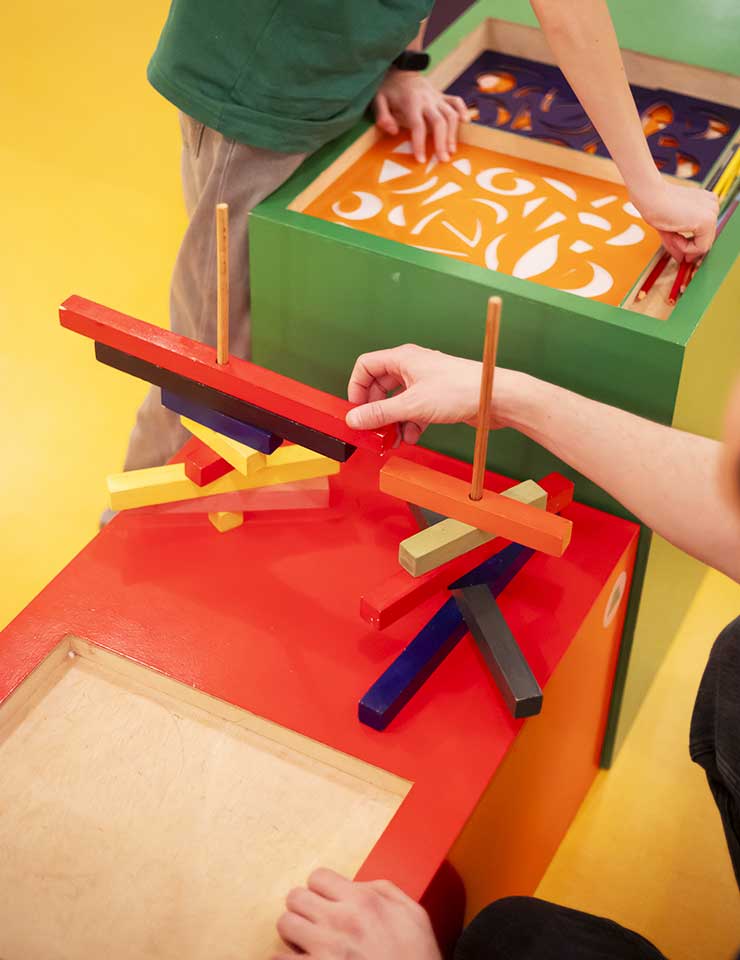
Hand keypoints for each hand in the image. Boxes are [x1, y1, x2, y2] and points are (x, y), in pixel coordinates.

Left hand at [273, 868, 441, 959]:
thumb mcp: (413, 914)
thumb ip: (384, 891)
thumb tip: (359, 885)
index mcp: (364, 901)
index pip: (318, 877)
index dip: (321, 889)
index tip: (326, 901)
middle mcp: (340, 920)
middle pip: (296, 897)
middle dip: (304, 908)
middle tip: (314, 921)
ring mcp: (325, 950)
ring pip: (284, 924)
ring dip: (294, 932)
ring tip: (307, 942)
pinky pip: (280, 959)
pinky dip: (286, 959)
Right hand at [345, 344, 518, 443]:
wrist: (495, 397)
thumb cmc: (460, 390)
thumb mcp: (412, 405)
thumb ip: (379, 413)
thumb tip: (353, 419)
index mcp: (403, 359)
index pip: (366, 366)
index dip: (357, 388)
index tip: (357, 410)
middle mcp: (412, 368)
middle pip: (380, 386)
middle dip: (375, 409)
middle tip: (373, 428)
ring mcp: (425, 383)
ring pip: (398, 401)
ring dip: (393, 421)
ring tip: (394, 439)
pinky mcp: (436, 398)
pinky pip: (414, 411)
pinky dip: (410, 424)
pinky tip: (412, 437)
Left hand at [374, 69, 467, 162]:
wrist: (402, 70)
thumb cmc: (389, 89)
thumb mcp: (379, 99)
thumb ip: (383, 115)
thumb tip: (393, 131)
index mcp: (411, 102)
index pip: (418, 125)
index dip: (420, 143)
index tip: (421, 160)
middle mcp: (427, 99)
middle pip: (439, 122)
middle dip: (442, 142)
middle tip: (443, 159)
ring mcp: (437, 97)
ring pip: (451, 114)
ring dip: (453, 133)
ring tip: (451, 150)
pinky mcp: (443, 96)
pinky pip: (457, 102)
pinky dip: (463, 111)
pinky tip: (465, 124)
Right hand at [630, 179, 718, 261]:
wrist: (651, 195)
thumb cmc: (656, 206)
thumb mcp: (670, 228)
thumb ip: (677, 243)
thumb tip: (681, 259)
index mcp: (706, 202)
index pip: (704, 231)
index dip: (691, 243)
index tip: (678, 245)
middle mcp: (712, 205)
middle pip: (706, 239)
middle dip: (688, 247)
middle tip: (673, 245)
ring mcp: (712, 212)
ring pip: (704, 245)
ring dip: (686, 247)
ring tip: (672, 237)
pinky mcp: (708, 221)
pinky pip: (700, 247)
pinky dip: (686, 248)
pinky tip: (675, 237)